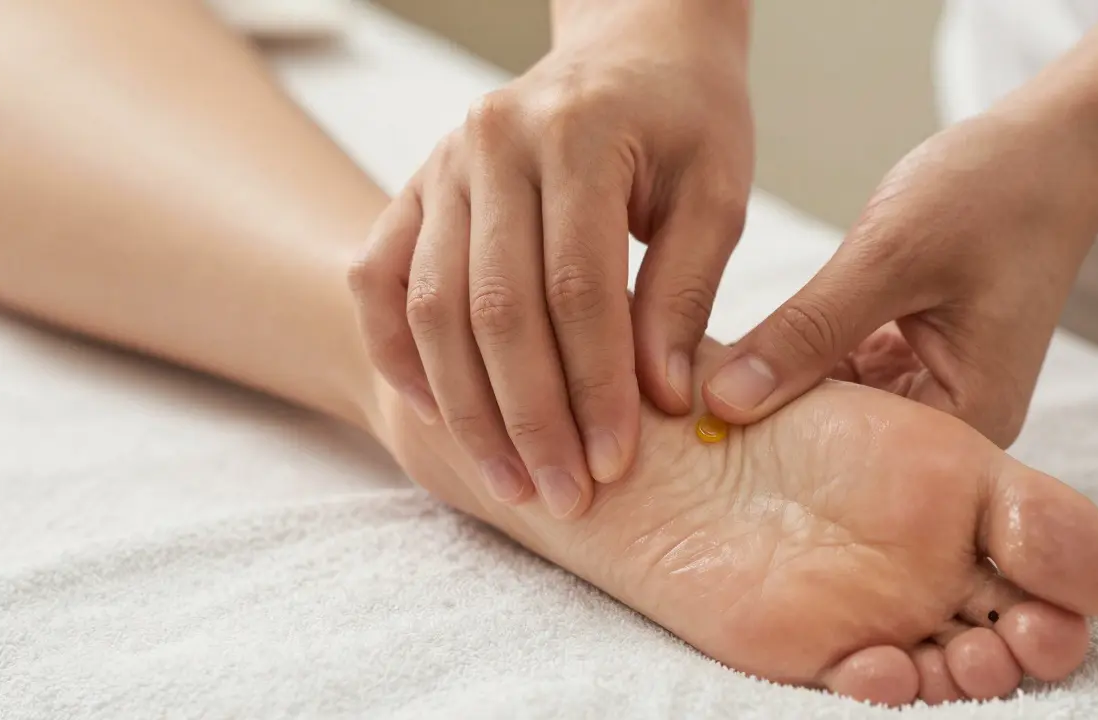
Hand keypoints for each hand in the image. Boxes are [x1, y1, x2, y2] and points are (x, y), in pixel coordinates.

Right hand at [348, 0, 753, 517]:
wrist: (631, 49)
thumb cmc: (686, 122)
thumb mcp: (716, 194)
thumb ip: (686, 292)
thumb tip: (661, 398)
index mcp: (575, 134)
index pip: (578, 288)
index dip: (595, 387)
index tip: (616, 463)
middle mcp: (491, 144)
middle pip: (494, 309)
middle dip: (529, 418)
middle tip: (564, 498)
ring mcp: (440, 165)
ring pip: (431, 307)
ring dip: (466, 409)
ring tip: (509, 481)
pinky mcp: (415, 188)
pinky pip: (380, 281)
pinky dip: (399, 354)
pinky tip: (436, 414)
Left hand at [703, 112, 1097, 445]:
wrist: (1051, 148)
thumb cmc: (991, 193)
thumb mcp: (889, 259)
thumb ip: (808, 331)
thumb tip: (723, 401)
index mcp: (970, 424)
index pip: (856, 467)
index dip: (771, 448)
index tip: (693, 437)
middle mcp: (955, 425)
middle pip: (843, 448)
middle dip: (769, 424)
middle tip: (681, 419)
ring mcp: (934, 393)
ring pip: (836, 409)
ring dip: (779, 387)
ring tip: (693, 389)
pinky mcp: (915, 362)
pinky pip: (844, 375)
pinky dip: (802, 357)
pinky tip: (741, 354)